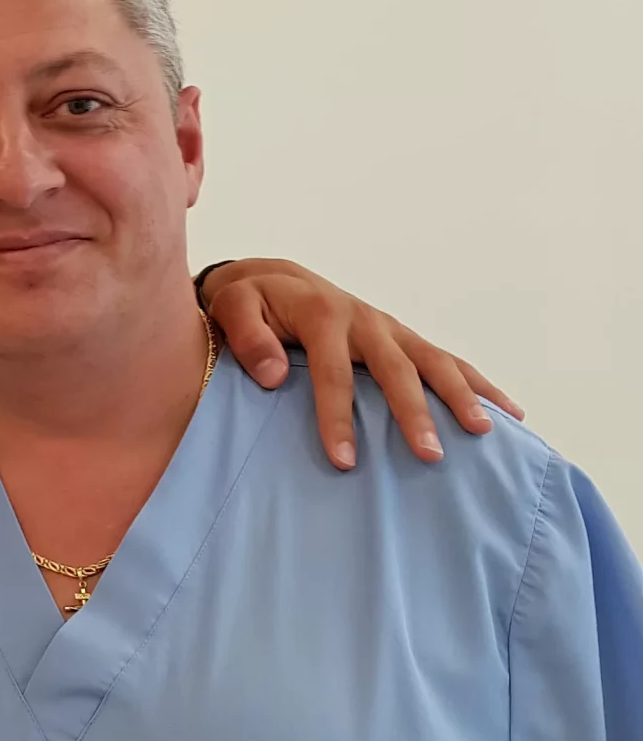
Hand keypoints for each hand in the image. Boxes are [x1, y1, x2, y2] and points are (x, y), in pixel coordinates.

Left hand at [202, 259, 521, 471]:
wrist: (272, 278)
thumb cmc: (249, 301)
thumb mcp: (232, 306)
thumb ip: (247, 336)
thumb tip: (272, 374)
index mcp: (322, 314)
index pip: (332, 370)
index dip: (336, 416)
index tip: (343, 461)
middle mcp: (364, 319)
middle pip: (397, 367)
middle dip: (414, 412)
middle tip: (430, 455)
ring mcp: (390, 329)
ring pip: (434, 361)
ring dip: (461, 395)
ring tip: (486, 432)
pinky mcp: (403, 339)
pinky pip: (446, 361)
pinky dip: (478, 384)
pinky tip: (507, 412)